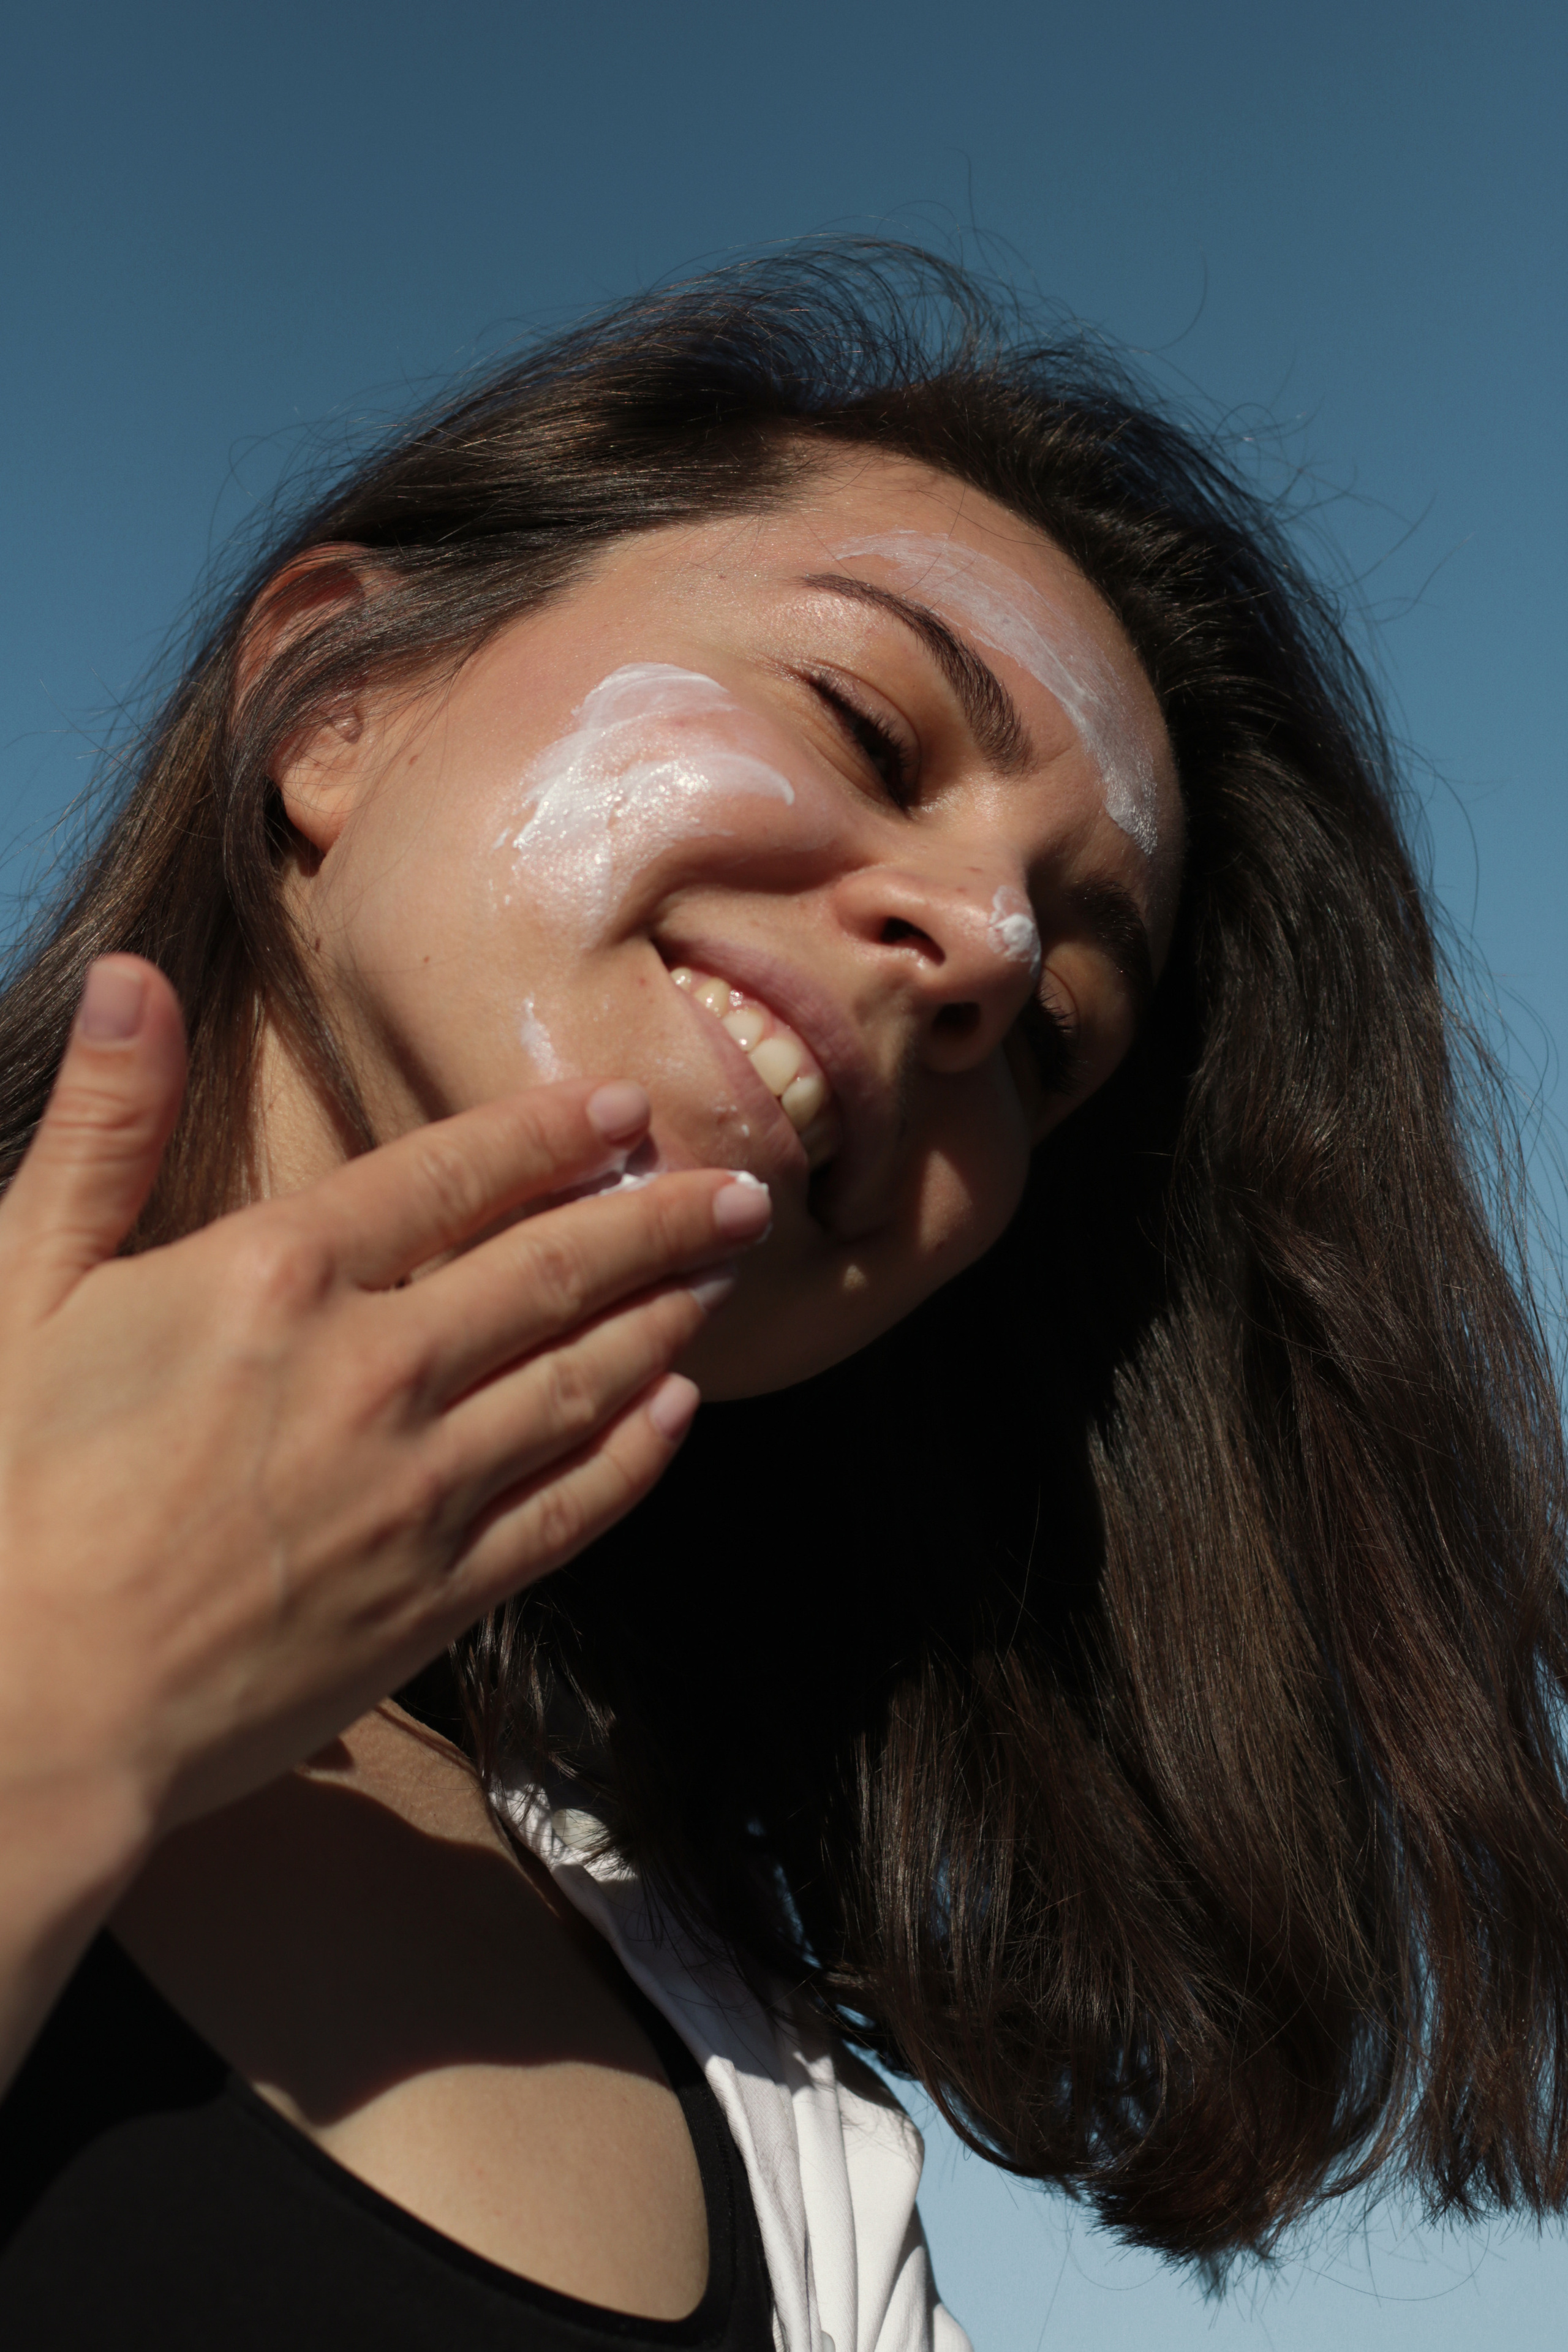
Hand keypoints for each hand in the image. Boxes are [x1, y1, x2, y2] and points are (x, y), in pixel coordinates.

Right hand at [0, 956, 767, 2065]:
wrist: (28, 1710)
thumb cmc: (8, 1492)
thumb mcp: (21, 1284)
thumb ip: (101, 1128)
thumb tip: (134, 975)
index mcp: (279, 1274)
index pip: (453, 1174)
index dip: (550, 1134)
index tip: (626, 1110)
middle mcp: (376, 1366)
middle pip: (554, 1267)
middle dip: (658, 1218)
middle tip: (738, 1186)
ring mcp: (422, 1485)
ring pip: (585, 1380)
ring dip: (666, 1317)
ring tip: (725, 1274)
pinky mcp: (440, 1594)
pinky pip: (570, 1507)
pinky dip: (634, 1454)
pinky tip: (677, 1413)